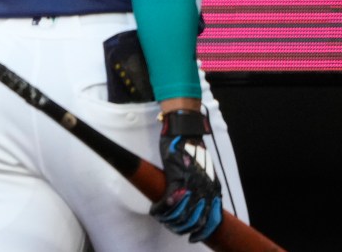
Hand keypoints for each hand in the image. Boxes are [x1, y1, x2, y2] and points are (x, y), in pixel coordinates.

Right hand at [149, 109, 221, 241]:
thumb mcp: (204, 170)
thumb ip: (203, 185)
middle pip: (196, 220)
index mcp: (214, 189)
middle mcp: (205, 189)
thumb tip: (198, 199)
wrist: (184, 131)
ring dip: (170, 221)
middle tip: (173, 228)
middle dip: (183, 229)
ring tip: (162, 219)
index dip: (203, 232)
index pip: (213, 219)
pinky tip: (154, 210)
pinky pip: (169, 201)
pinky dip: (160, 209)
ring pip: (181, 214)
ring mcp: (191, 184)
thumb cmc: (192, 149)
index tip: (193, 237)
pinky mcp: (176, 177)